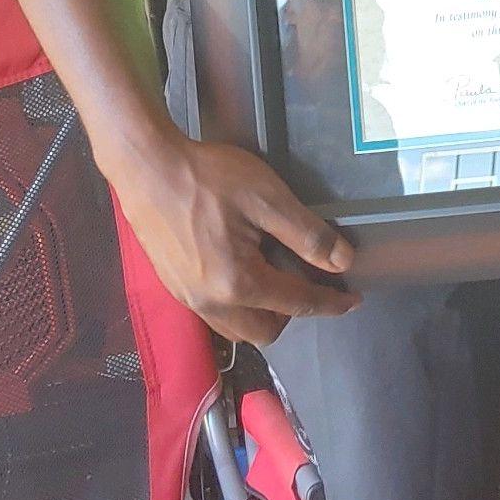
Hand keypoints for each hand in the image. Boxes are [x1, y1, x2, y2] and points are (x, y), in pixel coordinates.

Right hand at [113, 131, 360, 344]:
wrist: (146, 168)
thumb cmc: (208, 178)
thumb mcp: (268, 198)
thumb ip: (308, 235)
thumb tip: (342, 262)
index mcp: (238, 284)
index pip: (297, 304)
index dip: (330, 302)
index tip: (354, 300)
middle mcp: (210, 304)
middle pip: (264, 331)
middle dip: (292, 313)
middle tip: (306, 279)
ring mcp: (187, 299)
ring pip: (236, 328)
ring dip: (263, 313)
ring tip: (275, 275)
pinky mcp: (173, 287)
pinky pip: (215, 314)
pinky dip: (238, 305)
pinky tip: (242, 270)